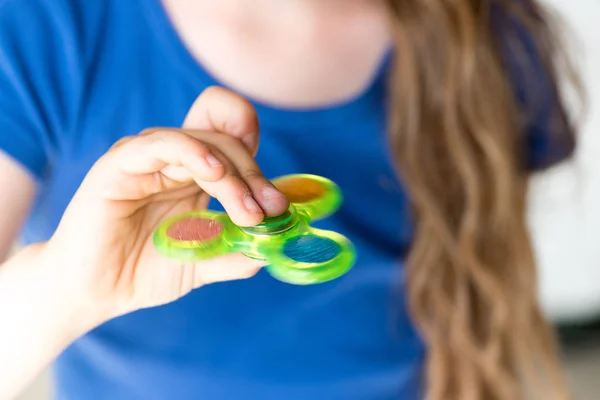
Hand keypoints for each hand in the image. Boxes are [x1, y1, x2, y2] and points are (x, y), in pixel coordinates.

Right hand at [41, 86, 288, 323]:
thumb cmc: (146, 269)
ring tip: (248, 214)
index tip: (277, 197)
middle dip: (255, 177)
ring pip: (205, 142)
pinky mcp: (120, 163)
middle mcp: (174, 157)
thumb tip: (275, 247)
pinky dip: (196, 153)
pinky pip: (164, 143)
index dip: (259, 153)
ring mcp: (148, 157)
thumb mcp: (205, 262)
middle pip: (228, 140)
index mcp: (195, 171)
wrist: (96, 292)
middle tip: (270, 212)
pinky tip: (215, 176)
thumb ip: (239, 253)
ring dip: (235, 176)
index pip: (232, 131)